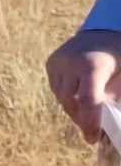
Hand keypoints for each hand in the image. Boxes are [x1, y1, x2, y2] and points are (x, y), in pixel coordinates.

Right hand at [48, 28, 120, 143]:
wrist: (107, 28)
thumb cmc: (120, 52)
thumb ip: (115, 94)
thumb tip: (106, 120)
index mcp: (92, 65)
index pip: (88, 100)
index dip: (90, 121)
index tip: (94, 138)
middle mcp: (70, 64)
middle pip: (71, 102)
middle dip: (82, 119)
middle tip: (94, 132)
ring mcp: (58, 63)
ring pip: (62, 98)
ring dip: (74, 109)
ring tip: (87, 114)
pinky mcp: (51, 63)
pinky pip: (57, 88)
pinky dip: (68, 96)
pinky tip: (79, 94)